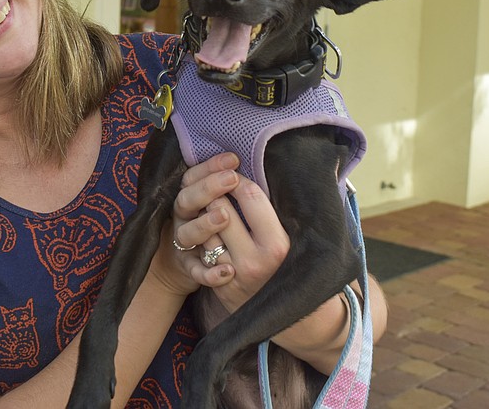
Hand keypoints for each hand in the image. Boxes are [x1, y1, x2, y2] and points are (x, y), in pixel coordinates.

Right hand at [148, 152, 241, 295]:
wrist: (186, 268)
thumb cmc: (211, 228)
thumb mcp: (211, 203)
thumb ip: (223, 188)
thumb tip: (245, 166)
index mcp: (188, 198)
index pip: (192, 177)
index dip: (211, 167)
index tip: (233, 158)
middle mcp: (183, 218)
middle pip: (186, 199)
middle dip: (209, 188)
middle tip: (232, 178)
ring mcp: (184, 245)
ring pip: (187, 234)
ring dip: (205, 224)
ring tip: (224, 216)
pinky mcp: (189, 269)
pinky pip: (196, 271)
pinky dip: (209, 273)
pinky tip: (227, 271)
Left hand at [172, 152, 290, 312]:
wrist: (289, 316)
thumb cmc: (289, 266)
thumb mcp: (287, 239)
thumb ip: (270, 212)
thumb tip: (249, 171)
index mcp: (277, 244)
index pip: (250, 195)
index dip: (238, 179)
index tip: (235, 172)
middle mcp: (254, 260)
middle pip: (220, 208)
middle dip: (215, 193)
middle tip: (218, 185)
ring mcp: (233, 275)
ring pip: (204, 230)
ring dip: (204, 215)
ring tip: (211, 206)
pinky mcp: (219, 288)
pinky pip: (200, 255)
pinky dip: (202, 241)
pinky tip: (206, 234)